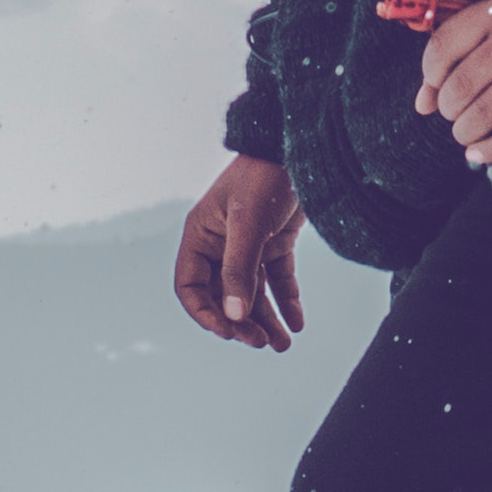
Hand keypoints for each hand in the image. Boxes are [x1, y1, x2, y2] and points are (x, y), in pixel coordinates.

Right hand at [176, 155, 308, 350]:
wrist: (301, 146)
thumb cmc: (264, 177)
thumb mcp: (248, 223)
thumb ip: (240, 270)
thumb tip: (234, 317)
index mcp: (201, 236)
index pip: (191, 287)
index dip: (206, 314)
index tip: (229, 332)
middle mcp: (221, 244)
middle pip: (224, 296)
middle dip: (241, 322)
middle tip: (262, 343)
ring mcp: (250, 244)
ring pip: (253, 293)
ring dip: (265, 320)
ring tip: (283, 345)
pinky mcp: (276, 242)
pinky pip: (278, 280)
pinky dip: (287, 302)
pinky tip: (297, 324)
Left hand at [418, 0, 491, 165]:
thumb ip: (459, 55)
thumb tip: (422, 103)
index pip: (443, 46)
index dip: (429, 77)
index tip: (435, 89)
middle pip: (462, 86)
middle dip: (449, 110)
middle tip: (455, 115)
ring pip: (486, 113)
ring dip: (466, 133)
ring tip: (466, 134)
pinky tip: (481, 152)